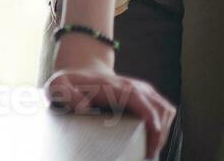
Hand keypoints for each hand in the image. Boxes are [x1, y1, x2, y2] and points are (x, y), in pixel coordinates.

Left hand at [46, 38, 175, 158]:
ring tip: (150, 150)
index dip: (151, 120)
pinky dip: (164, 125)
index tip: (153, 139)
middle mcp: (133, 86)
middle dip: (160, 133)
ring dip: (164, 131)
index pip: (141, 101)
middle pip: (160, 108)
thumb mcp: (57, 86)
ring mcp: (142, 89)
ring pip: (166, 110)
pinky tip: (153, 140)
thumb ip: (65, 94)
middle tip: (148, 154)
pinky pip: (165, 110)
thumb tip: (83, 106)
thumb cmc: (69, 84)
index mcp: (115, 86)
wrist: (81, 72)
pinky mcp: (146, 96)